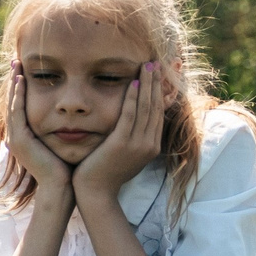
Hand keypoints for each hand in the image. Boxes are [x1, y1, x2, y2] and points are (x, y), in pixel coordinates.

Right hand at [1, 69, 69, 202]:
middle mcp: (17, 136)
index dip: (21, 90)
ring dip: (14, 84)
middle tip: (16, 62)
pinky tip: (21, 80)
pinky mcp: (20, 139)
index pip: (21, 107)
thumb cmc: (67, 170)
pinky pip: (17, 111)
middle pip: (13, 103)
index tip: (25, 72)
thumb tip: (74, 118)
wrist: (61, 188)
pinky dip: (18, 95)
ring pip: (13, 104)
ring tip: (17, 66)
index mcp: (26, 137)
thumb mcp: (62, 145)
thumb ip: (63, 131)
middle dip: (15, 82)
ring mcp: (16, 138)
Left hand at [72, 63, 166, 200]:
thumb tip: (135, 122)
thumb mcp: (126, 154)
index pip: (159, 113)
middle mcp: (149, 144)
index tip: (159, 75)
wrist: (95, 192)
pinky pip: (130, 116)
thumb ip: (133, 138)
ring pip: (146, 108)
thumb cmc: (106, 172)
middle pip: (156, 107)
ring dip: (147, 84)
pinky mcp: (122, 143)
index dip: (160, 92)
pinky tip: (133, 83)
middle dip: (157, 83)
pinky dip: (133, 98)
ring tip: (147, 66)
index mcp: (152, 146)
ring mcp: (137, 144)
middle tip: (156, 63)